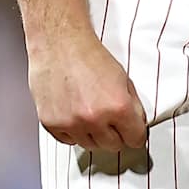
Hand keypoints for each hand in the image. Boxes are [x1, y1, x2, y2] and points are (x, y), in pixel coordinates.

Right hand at [28, 32, 149, 151]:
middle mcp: (95, 119)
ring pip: (90, 145)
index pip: (136, 140)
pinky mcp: (52, 124)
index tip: (131, 130)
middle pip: (113, 146)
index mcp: (118, 106)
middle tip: (108, 117)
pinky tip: (73, 111)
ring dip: (92, 133)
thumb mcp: (123, 78)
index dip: (135, 133)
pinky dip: (72, 131)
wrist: (59, 42)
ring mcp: (72, 124)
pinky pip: (68, 141)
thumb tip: (136, 125)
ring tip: (88, 110)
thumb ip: (132, 106)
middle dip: (114, 134)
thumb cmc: (89, 55)